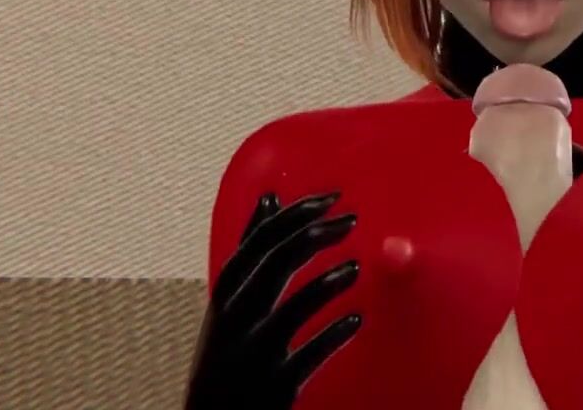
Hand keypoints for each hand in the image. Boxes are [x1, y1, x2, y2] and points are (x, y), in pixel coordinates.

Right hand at [185, 192, 361, 409]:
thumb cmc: (229, 347)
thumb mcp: (231, 297)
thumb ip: (253, 250)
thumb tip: (270, 196)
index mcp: (225, 292)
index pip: (258, 241)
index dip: (296, 215)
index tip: (332, 198)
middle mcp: (234, 319)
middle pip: (274, 265)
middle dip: (315, 236)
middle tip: (352, 220)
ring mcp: (253, 353)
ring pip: (290, 310)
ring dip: (326, 285)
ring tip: (355, 268)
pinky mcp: (275, 385)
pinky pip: (308, 356)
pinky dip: (333, 336)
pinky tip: (357, 320)